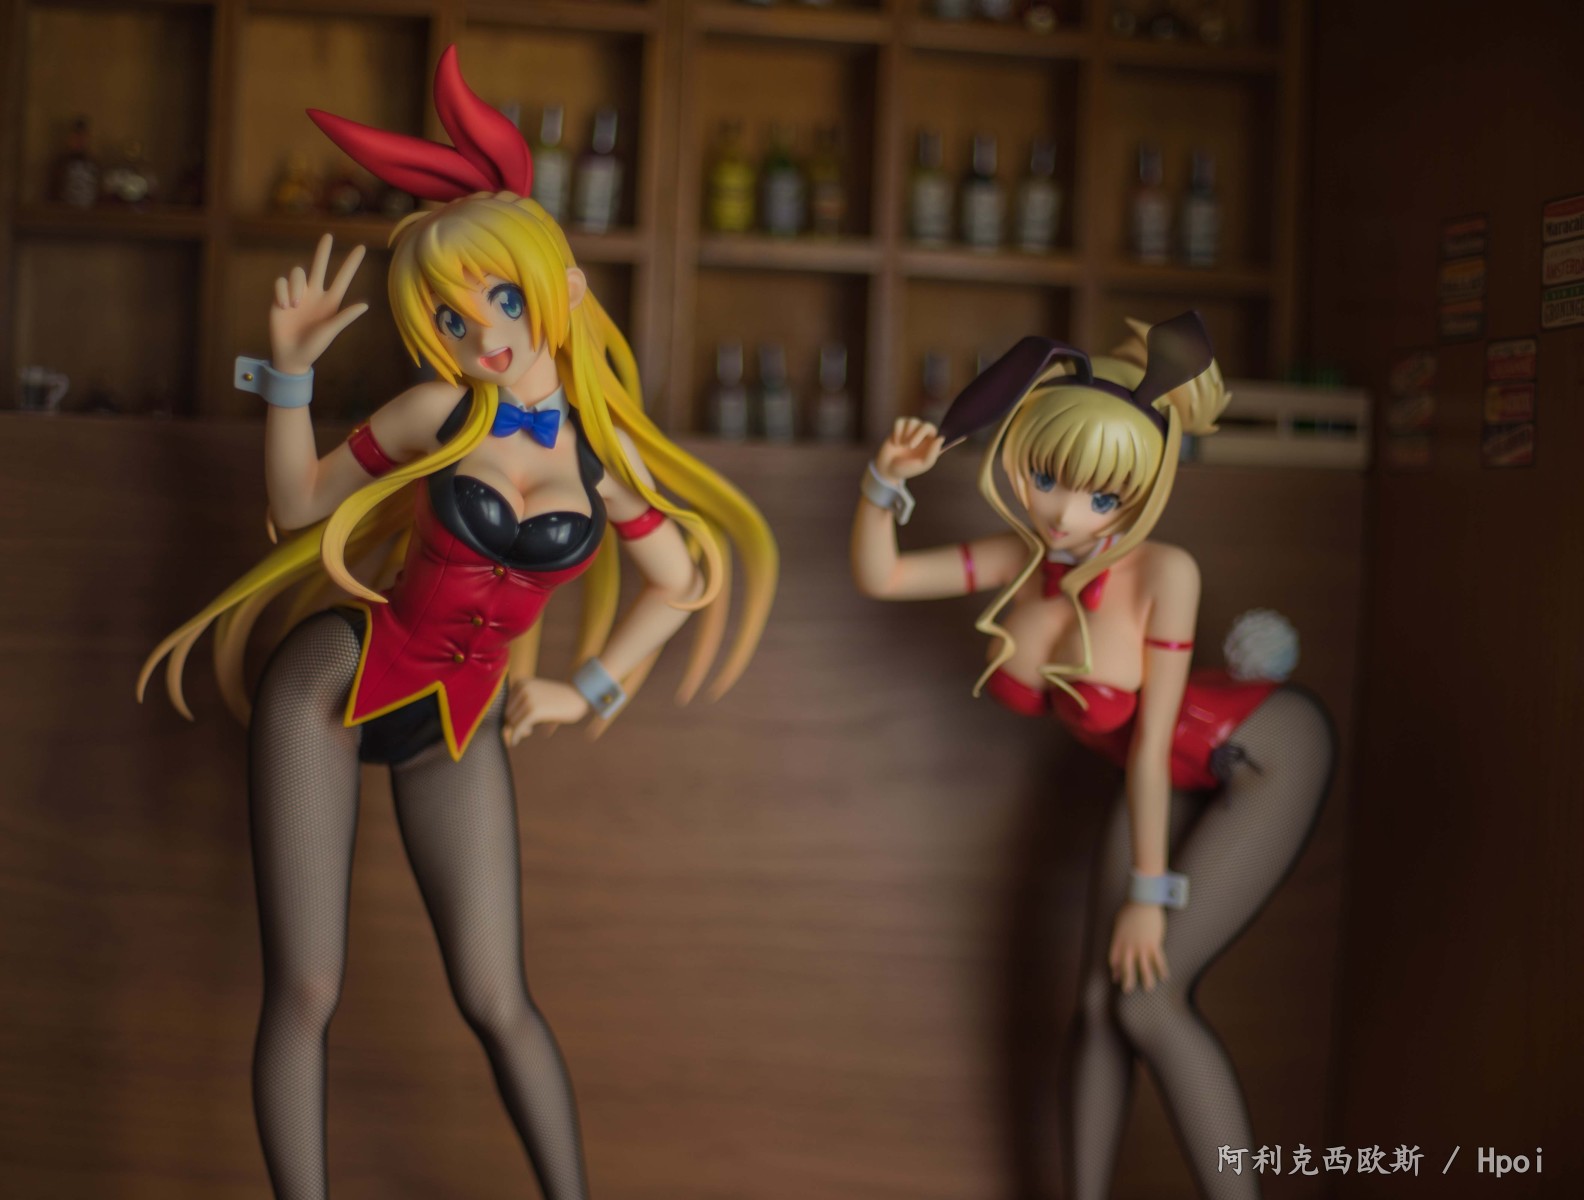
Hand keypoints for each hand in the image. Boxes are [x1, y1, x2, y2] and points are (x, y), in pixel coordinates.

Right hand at [269, 233, 368, 375]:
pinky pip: (281, 282)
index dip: (351, 263)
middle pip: (319, 266)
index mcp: (331, 301)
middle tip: (329, 236)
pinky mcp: (280, 297)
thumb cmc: (315, 346)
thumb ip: (345, 317)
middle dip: (323, 251)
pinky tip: (284, 307)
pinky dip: (282, 292)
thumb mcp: (331, 331)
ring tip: (294, 305)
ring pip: (297, 273)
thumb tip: (365, 305)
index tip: (362, 248)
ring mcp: (298, 294)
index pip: (343, 278)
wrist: (291, 355)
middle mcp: (315, 294)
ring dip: (295, 286)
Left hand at [504, 677, 589, 744]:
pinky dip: (515, 736)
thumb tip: (503, 726)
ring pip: (512, 721)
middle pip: (507, 713)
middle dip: (513, 724)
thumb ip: (521, 705)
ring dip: (518, 730)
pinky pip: (518, 726)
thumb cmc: (558, 700)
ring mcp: (527, 698)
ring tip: (530, 731)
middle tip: (527, 730)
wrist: (579, 695)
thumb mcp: (537, 696)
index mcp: (520, 682)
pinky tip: (515, 742)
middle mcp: (522, 688)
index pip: (505, 705)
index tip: (521, 723)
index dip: (510, 717)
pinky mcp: (534, 709)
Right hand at [875, 417, 944, 483]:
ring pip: (912, 421)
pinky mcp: (899, 427)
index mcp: (931, 444)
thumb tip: (941, 438)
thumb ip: (933, 453)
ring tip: (903, 445)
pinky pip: (900, 421)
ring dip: (907, 434)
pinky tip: (896, 443)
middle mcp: (923, 435)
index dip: (929, 438)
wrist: (888, 469)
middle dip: (918, 435)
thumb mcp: (922, 465)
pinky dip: (897, 432)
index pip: (936, 433)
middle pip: (926, 425)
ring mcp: (911, 429)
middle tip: (910, 446)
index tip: (919, 446)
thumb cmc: (907, 468)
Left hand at [1109, 901, 1168, 993]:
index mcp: (1118, 941)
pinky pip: (1158, 960)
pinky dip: (1161, 969)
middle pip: (1127, 968)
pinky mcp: (1154, 944)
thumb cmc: (1130, 909)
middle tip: (1128, 991)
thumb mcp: (1119, 923)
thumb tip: (1120, 942)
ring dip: (1146, 980)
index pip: (1114, 960)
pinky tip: (1164, 977)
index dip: (1115, 970)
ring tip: (1149, 989)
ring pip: (1144, 968)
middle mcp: (1129, 947)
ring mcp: (1142, 947)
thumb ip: (1119, 935)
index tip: (1116, 977)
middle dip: (1127, 981)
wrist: (1143, 901)